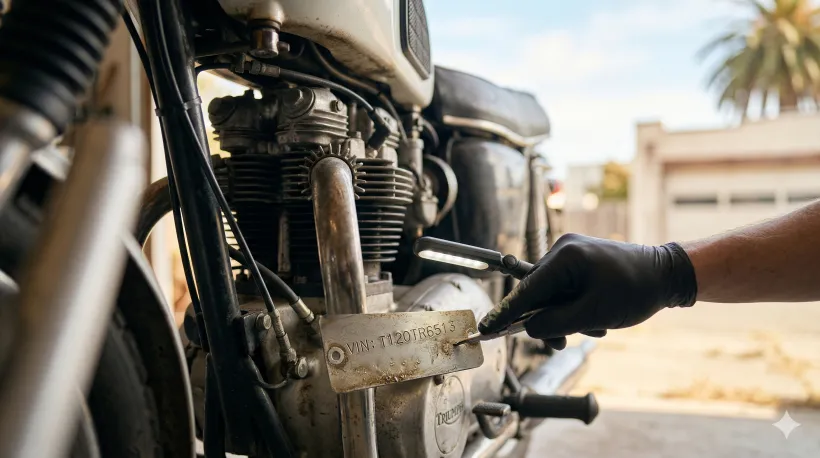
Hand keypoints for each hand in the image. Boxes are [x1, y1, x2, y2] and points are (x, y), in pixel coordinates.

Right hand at [478, 234, 696, 349]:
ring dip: (567, 317)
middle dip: (550, 320)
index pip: (526, 290)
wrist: (668, 275)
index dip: (505, 313)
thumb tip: (528, 328)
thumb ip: (555, 323)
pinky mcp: (579, 261)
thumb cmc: (636, 290)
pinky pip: (564, 290)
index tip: (486, 328)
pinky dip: (574, 307)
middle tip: (563, 341)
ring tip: (594, 325)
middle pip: (537, 294)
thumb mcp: (594, 314)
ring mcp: (571, 254)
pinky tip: (596, 316)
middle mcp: (563, 250)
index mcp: (565, 257)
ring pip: (551, 296)